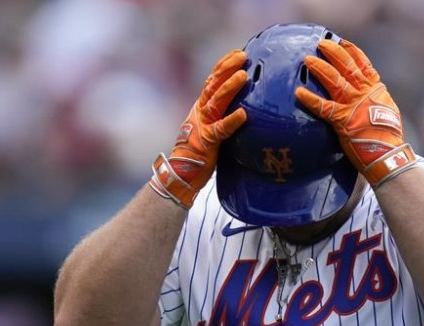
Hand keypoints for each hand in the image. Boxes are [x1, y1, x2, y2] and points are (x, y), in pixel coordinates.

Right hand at [150, 50, 247, 207]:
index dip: (223, 65)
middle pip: (213, 84)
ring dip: (229, 88)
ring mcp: (202, 125)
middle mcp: (199, 112)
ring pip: (215, 102)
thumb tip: (242, 108)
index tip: (237, 53)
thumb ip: (219, 116)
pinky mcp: (206, 142)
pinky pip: (221, 130)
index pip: (212, 80)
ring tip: (243, 76)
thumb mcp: (209, 128)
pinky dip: (232, 121)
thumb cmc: (198, 153)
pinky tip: (243, 114)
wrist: (180, 174)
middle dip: (228, 68)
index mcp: (200, 107)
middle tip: (243, 56)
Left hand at [295, 40, 417, 187]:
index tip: (342, 42)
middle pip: (346, 66)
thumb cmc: (388, 136)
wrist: (389, 153)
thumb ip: (376, 99)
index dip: (352, 51)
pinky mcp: (342, 120)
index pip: (363, 64)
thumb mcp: (387, 110)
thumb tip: (371, 94)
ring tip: (307, 60)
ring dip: (320, 68)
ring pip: (334, 80)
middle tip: (321, 44)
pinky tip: (298, 92)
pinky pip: (323, 107)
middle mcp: (363, 93)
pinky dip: (310, 99)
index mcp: (375, 89)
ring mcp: (352, 105)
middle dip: (333, 53)